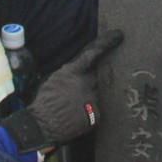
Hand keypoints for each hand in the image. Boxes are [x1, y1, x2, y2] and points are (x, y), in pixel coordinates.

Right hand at [0, 29, 123, 152]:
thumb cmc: (43, 101)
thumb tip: (76, 70)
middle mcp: (87, 83)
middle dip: (87, 81)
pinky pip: (95, 109)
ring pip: (95, 94)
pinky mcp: (97, 115)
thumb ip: (68, 72)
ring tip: (71, 107)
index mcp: (74, 71)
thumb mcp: (52, 79)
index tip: (119, 35)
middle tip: (74, 92)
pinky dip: (87, 111)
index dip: (107, 43)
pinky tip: (75, 116)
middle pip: (94, 77)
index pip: (94, 53)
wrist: (42, 126)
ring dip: (86, 97)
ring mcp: (94, 99)